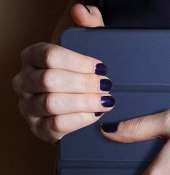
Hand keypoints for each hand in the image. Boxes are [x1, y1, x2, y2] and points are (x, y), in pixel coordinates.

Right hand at [11, 4, 110, 143]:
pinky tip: (95, 116)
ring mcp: (29, 107)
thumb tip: (82, 11)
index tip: (101, 68)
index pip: (49, 55)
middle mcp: (25, 81)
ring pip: (52, 103)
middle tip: (107, 87)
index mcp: (32, 58)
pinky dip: (79, 120)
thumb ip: (90, 26)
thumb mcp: (88, 50)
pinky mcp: (39, 129)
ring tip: (105, 101)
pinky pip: (56, 125)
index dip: (78, 62)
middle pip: (50, 80)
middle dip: (84, 84)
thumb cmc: (83, 78)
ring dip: (83, 102)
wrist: (80, 111)